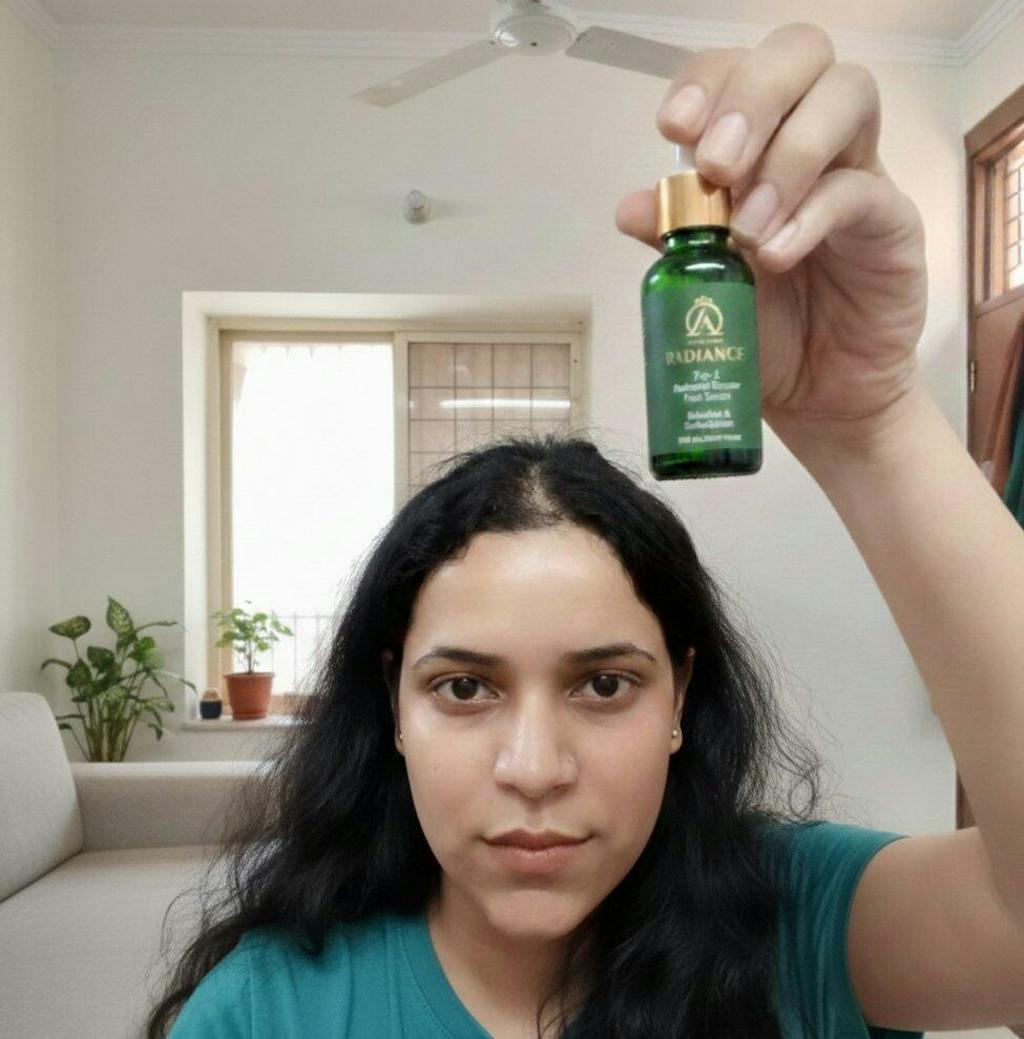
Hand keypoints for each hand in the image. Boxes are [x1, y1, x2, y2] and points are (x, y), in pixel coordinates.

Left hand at [616, 23, 928, 464]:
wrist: (815, 394)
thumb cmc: (760, 329)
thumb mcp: (701, 287)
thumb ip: (673, 242)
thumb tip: (631, 207)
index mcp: (758, 145)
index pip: (738, 70)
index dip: (706, 82)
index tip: (673, 128)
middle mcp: (811, 142)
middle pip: (801, 52)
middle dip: (751, 98)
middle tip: (717, 164)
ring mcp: (858, 173)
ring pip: (846, 96)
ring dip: (786, 154)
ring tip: (746, 228)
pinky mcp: (893, 220)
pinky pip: (860, 190)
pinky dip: (811, 216)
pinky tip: (776, 255)